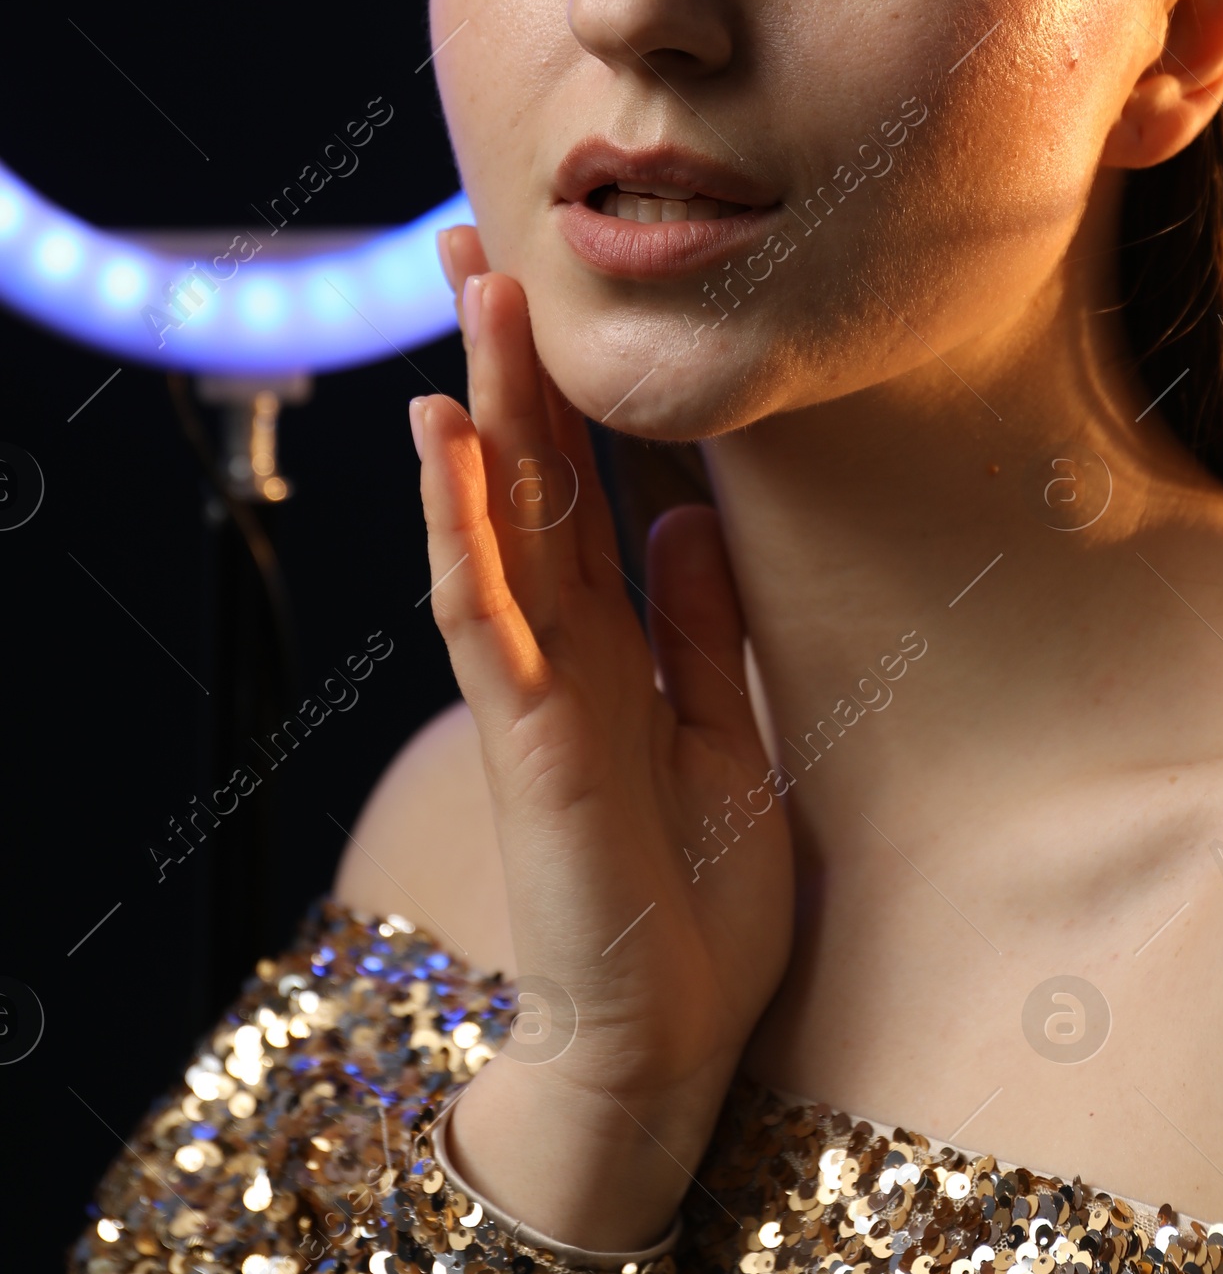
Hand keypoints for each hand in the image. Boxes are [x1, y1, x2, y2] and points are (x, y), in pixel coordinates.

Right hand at [411, 223, 792, 1247]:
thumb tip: (691, 516)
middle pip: (530, 473)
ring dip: (485, 402)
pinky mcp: (526, 731)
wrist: (665, 1035)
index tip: (553, 288)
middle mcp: (566, 641)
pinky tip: (447, 442)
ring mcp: (537, 680)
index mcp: (617, 637)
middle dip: (507, 357)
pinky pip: (486, 609)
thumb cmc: (695, 895)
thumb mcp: (724, 728)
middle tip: (477, 238)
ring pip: (499, 516)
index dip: (567, 386)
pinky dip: (462, 522)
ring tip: (472, 291)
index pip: (583, 485)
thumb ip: (699, 625)